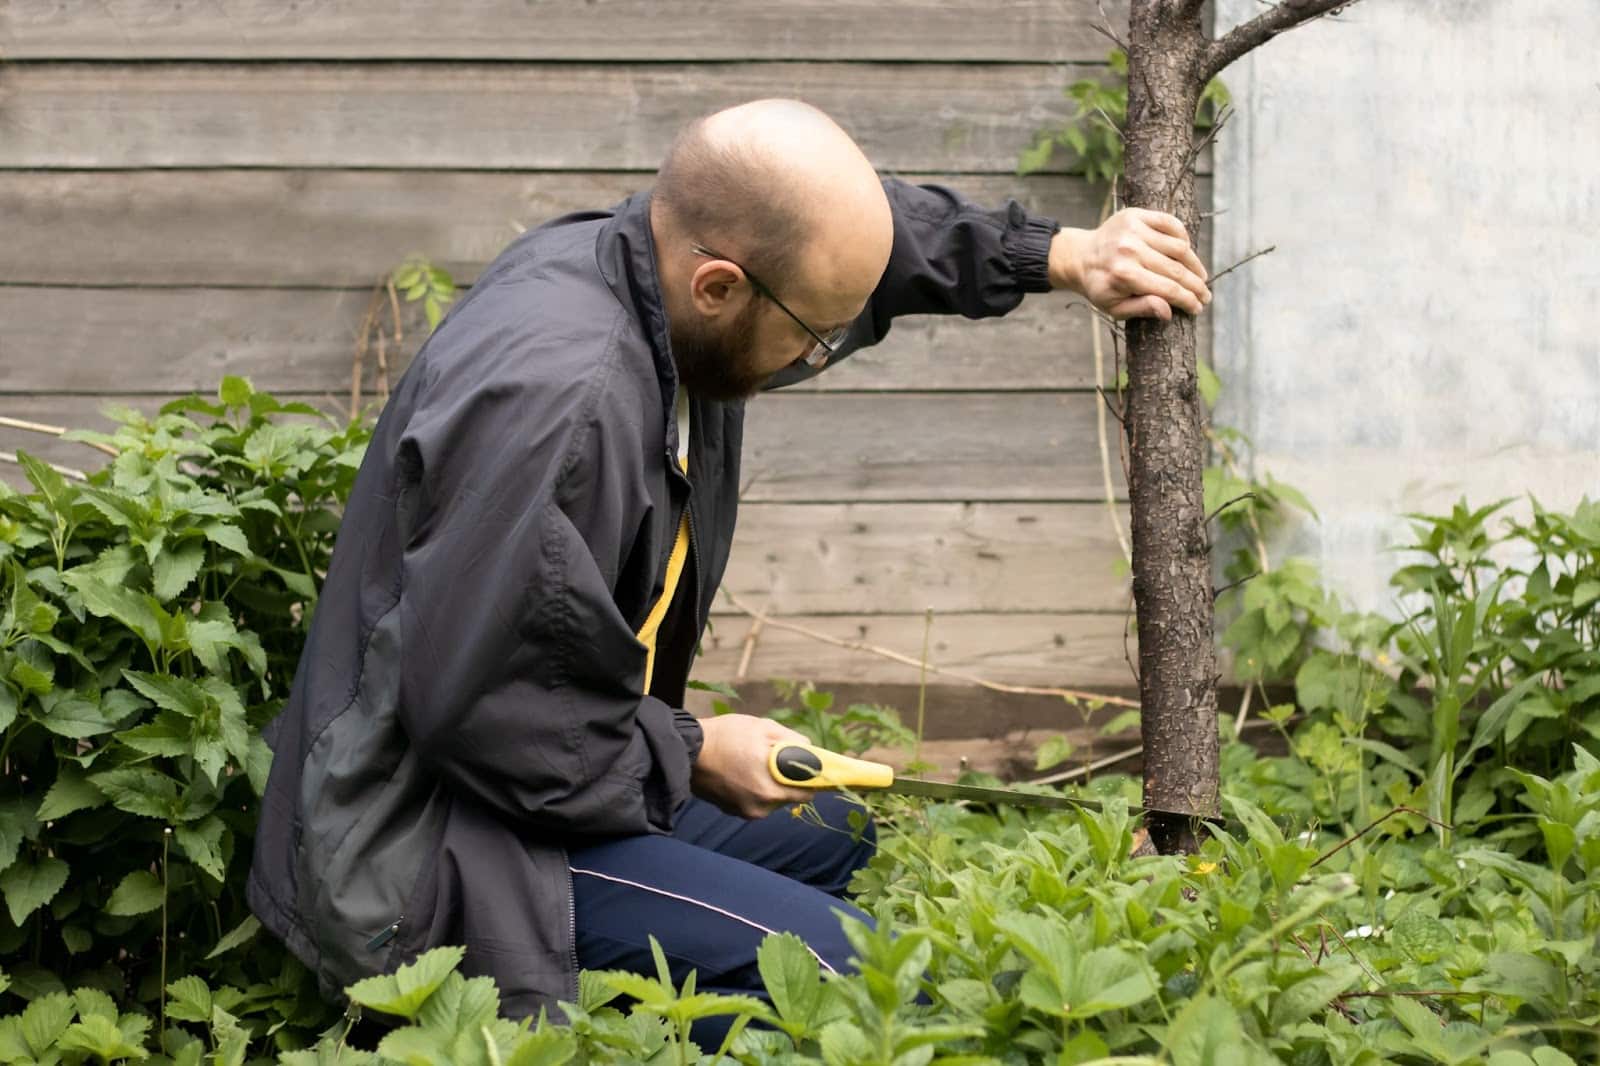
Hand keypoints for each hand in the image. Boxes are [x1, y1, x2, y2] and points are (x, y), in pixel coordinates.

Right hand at [690, 714, 817, 818]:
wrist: (687, 751)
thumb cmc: (726, 736)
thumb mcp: (764, 727)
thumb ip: (793, 741)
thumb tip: (811, 751)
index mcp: (773, 786)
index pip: (808, 791)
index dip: (812, 777)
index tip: (810, 766)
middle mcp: (763, 805)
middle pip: (791, 796)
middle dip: (790, 779)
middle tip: (777, 759)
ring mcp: (748, 812)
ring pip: (774, 800)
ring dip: (772, 785)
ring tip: (754, 763)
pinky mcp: (735, 812)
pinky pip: (757, 802)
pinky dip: (756, 790)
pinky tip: (742, 773)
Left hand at [1048, 208, 1210, 320]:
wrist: (1080, 257)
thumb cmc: (1100, 286)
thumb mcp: (1114, 308)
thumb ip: (1142, 309)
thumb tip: (1169, 312)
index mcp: (1124, 275)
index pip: (1168, 289)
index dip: (1188, 300)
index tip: (1198, 308)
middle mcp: (1130, 249)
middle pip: (1176, 269)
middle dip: (1195, 285)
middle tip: (1206, 296)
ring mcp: (1134, 229)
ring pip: (1179, 247)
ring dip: (1194, 264)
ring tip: (1200, 277)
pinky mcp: (1136, 215)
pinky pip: (1171, 224)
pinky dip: (1183, 238)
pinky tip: (1187, 253)